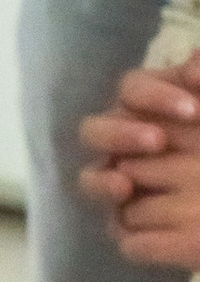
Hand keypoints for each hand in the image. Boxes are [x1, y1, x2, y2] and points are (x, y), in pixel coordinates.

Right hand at [81, 57, 199, 262]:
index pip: (133, 90)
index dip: (155, 96)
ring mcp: (122, 179)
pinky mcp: (129, 220)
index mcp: (149, 105)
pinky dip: (116, 221)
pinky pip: (110, 220)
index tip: (191, 109)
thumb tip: (193, 60)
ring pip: (91, 176)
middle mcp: (125, 139)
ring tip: (125, 186)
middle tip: (156, 142)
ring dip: (102, 180)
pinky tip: (130, 211)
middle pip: (96, 131)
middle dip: (120, 136)